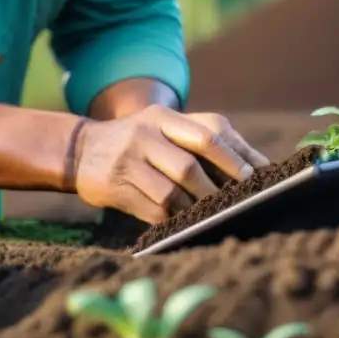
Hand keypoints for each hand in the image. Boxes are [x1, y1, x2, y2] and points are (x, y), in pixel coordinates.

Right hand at [71, 105, 270, 224]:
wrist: (81, 150)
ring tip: (211, 213)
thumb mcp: (165, 126)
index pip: (207, 134)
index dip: (235, 157)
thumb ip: (203, 138)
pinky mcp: (115, 187)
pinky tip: (184, 220)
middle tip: (237, 202)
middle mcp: (144, 135)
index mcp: (163, 117)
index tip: (256, 176)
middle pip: (189, 167)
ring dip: (195, 207)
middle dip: (217, 189)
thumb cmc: (139, 141)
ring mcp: (127, 161)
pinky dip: (173, 219)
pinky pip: (153, 210)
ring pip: (171, 193)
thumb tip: (255, 165)